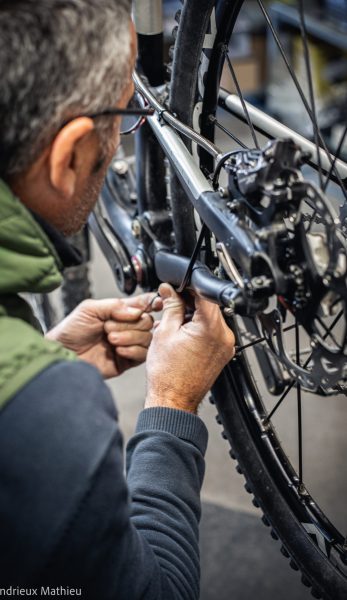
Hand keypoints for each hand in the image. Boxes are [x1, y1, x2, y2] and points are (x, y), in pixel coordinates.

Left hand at [46, 294, 161, 378]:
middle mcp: (126, 328)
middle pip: (147, 322)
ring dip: (130, 337)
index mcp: (119, 312)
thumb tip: (136, 311)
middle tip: (108, 328)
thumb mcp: (90, 309)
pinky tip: (118, 350)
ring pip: (147, 338)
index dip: (152, 302)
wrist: (61, 355)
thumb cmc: (70, 331)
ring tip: (111, 340)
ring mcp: (127, 344)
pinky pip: (142, 355)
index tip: (156, 303)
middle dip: (130, 324)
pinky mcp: (126, 362)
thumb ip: (114, 305)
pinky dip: (133, 350)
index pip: (143, 304)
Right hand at [145, 284, 234, 413]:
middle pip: (210, 305)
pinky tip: (183, 333)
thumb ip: (171, 306)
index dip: (189, 286)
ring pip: (211, 318)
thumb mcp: (165, 332)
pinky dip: (199, 328)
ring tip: (176, 322)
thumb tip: (170, 290)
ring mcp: (225, 346)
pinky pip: (213, 332)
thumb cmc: (168, 374)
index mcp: (211, 327)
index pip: (205, 293)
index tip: (178, 286)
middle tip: (173, 302)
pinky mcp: (223, 353)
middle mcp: (224, 336)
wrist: (173, 400)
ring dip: (194, 315)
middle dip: (190, 301)